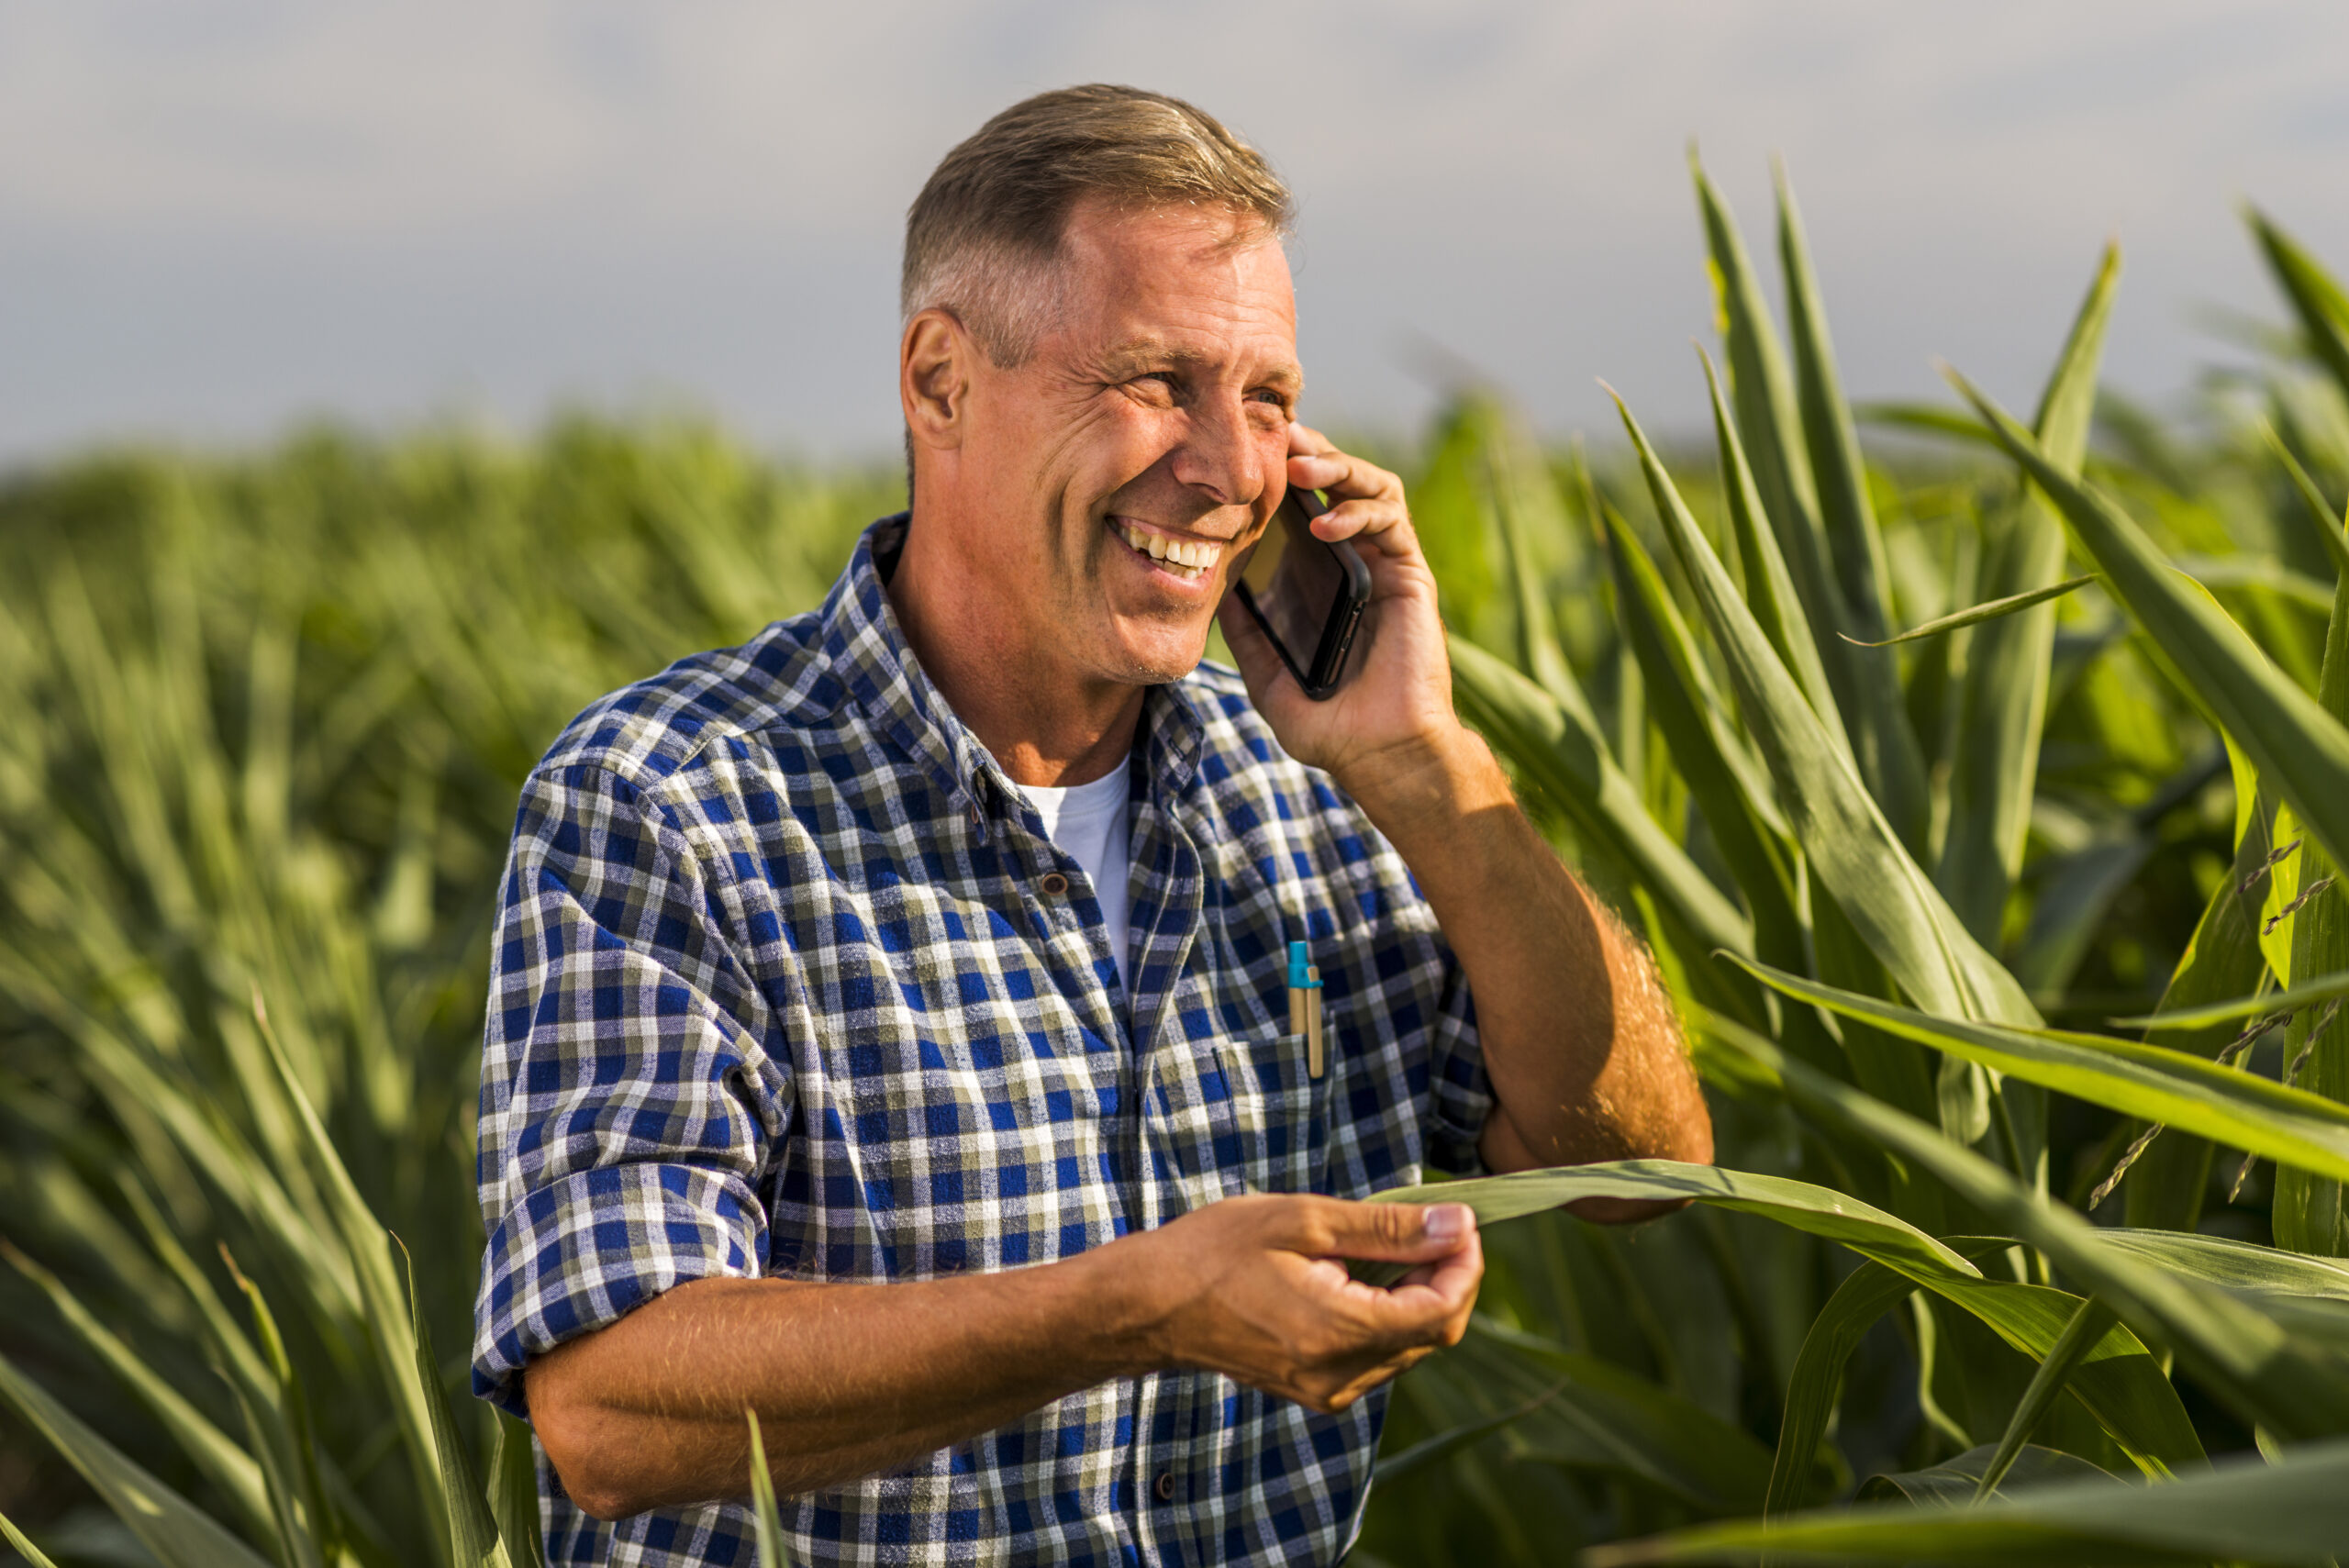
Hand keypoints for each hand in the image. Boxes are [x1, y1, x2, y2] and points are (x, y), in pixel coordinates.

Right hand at [1121, 1192, 1481, 1411]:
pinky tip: (1358, 1275)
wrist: (1151, 1304)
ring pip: (1408, 1345)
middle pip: (1434, 1332)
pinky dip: (1386, 1314)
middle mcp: (1341, 1375)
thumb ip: (1388, 1230)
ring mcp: (1328, 1390)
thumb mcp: (1305, 1221)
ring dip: (1416, 1295)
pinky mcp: (1317, 1390)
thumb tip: (1459, 1226)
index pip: (1443, 1311)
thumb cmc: (1217, 1250)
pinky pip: (1377, 1355)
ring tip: (1387, 1244)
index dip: (1466, 1265)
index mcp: (1341, 1331)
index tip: (1461, 1220)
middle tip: (1431, 1224)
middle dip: (1446, 1276)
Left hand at [1216, 424, 1469, 805]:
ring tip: (1299, 467)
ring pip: (1369, 485)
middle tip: (1272, 436)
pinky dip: (1358, 510)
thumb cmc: (1330, 726)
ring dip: (1336, 465)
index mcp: (1316, 578)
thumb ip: (1245, 634)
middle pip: (1334, 481)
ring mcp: (1383, 563)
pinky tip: (1325, 523)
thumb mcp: (1268, 676)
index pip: (1298, 506)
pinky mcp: (1410, 573)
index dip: (1274, 474)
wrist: (1381, 755)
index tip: (1236, 454)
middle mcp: (1352, 561)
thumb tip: (1209, 592)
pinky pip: (1391, 519)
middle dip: (1306, 451)